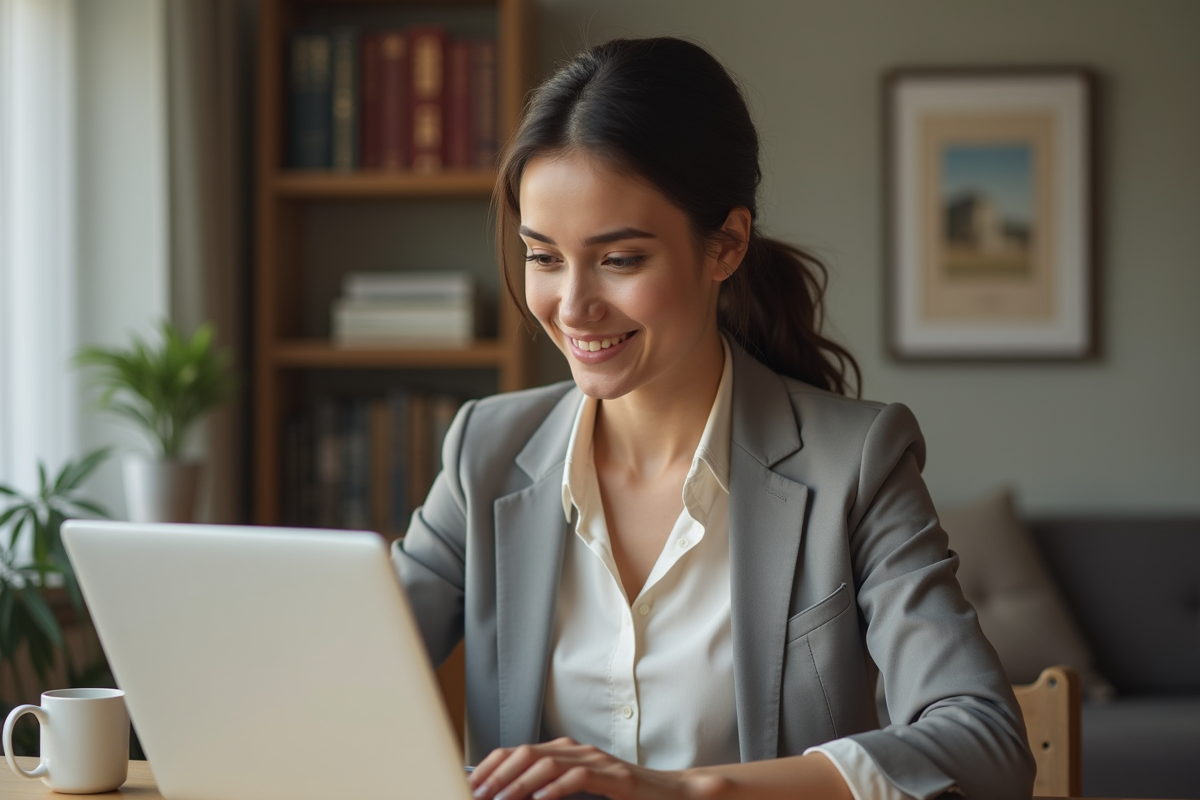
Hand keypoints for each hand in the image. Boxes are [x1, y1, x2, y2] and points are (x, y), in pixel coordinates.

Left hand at [467, 737, 720, 799]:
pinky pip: (580, 778)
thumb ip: (548, 792)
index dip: (490, 766)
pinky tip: (541, 799)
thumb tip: (511, 799)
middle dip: (497, 774)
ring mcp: (598, 761)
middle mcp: (578, 751)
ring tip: (500, 799)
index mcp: (565, 753)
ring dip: (519, 783)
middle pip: (526, 753)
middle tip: (476, 794)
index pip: (517, 751)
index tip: (469, 784)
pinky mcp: (616, 777)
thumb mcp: (579, 794)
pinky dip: (557, 788)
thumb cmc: (624, 799)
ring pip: (548, 763)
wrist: (671, 795)